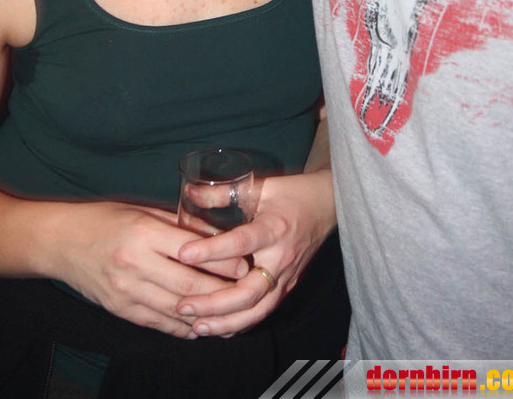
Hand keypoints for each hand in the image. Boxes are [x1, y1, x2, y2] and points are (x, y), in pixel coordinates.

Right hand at [49, 201, 246, 337]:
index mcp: (145, 233)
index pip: (194, 251)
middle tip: (246, 290)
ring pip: (177, 309)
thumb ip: (180, 225)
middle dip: (223, 290)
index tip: (245, 264)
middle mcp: (136, 264)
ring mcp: (127, 291)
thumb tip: (218, 236)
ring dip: (207, 313)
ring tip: (231, 310)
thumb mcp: (144, 211)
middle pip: (190, 284)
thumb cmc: (106, 219)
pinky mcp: (120, 309)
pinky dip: (183, 326)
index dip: (224, 261)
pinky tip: (200, 324)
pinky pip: (158, 322)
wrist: (61, 242)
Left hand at [176, 169, 335, 336]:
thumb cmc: (293, 193)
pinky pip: (264, 311)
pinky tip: (219, 327)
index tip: (183, 255)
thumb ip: (224, 192)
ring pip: (258, 311)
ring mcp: (287, 277)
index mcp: (274, 228)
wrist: (328, 205)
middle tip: (183, 305)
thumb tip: (189, 193)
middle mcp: (282, 258)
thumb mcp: (261, 186)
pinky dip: (241, 323)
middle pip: (249, 292)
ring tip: (197, 326)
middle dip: (214, 303)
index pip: (241, 243)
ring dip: (226, 321)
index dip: (211, 250)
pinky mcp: (289, 287)